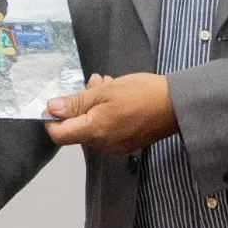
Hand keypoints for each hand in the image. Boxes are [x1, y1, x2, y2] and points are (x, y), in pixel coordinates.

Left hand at [46, 72, 176, 153]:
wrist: (176, 105)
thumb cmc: (139, 94)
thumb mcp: (105, 92)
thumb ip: (76, 102)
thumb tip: (51, 108)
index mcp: (94, 133)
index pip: (59, 135)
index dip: (51, 119)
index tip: (56, 102)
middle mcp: (102, 145)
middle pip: (78, 128)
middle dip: (80, 103)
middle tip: (94, 81)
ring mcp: (116, 146)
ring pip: (94, 125)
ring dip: (95, 104)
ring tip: (107, 83)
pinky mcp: (128, 142)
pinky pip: (108, 128)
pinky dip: (106, 112)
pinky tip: (117, 94)